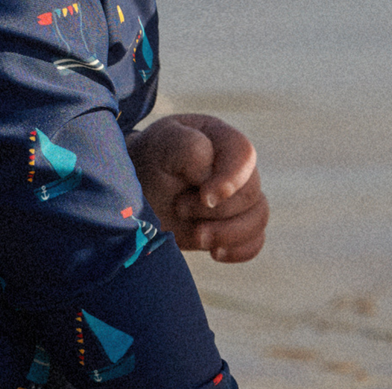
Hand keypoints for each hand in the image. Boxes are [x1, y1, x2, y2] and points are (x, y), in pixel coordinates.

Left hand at [127, 113, 267, 262]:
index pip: (244, 155)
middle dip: (217, 210)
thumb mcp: (161, 145)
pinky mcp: (233, 225)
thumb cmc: (148, 162)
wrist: (133, 194)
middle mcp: (235, 166)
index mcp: (220, 138)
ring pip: (258, 217)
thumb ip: (189, 148)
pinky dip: (239, 250)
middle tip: (180, 208)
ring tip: (197, 236)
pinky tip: (215, 252)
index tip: (206, 197)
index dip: (231, 180)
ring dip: (228, 233)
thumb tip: (211, 174)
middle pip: (251, 192)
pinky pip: (255, 241)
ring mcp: (237, 197)